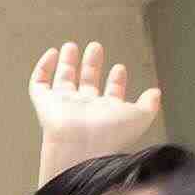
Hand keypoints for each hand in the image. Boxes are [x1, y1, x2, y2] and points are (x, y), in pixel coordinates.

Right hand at [26, 42, 162, 172]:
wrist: (82, 148)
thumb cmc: (111, 135)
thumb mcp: (140, 116)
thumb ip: (149, 104)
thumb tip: (156, 92)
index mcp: (105, 114)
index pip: (110, 95)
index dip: (115, 81)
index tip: (119, 67)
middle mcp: (84, 109)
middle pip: (86, 84)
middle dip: (91, 65)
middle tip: (95, 47)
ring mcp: (63, 105)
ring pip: (63, 81)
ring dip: (67, 63)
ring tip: (71, 46)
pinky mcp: (45, 103)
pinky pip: (39, 85)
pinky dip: (43, 68)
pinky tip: (52, 53)